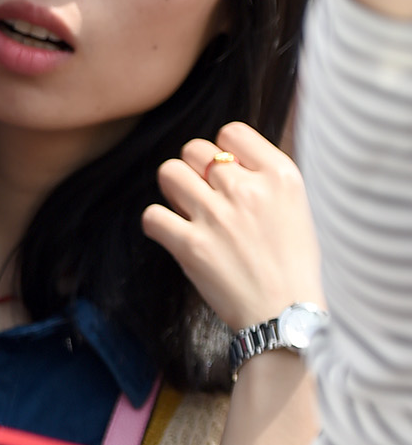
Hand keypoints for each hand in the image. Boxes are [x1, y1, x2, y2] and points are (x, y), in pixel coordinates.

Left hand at [141, 122, 321, 332]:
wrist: (285, 312)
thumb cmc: (291, 262)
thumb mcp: (294, 206)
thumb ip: (262, 177)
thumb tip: (223, 159)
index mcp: (281, 175)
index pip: (232, 131)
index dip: (222, 149)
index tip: (226, 173)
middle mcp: (248, 189)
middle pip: (194, 149)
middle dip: (193, 170)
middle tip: (203, 197)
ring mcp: (217, 216)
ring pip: (168, 173)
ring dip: (172, 190)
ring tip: (187, 212)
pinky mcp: (190, 244)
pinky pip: (151, 215)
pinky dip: (157, 225)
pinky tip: (174, 236)